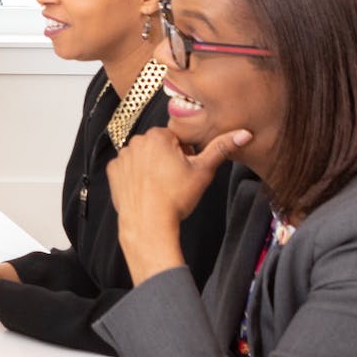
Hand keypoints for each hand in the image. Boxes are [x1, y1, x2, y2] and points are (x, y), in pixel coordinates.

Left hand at [109, 126, 248, 281]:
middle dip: (168, 158)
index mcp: (157, 136)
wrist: (149, 223)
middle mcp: (136, 141)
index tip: (186, 168)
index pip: (177, 138)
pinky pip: (128, 168)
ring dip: (151, 166)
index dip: (186, 154)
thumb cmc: (176, 198)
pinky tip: (146, 188)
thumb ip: (222, 148)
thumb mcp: (204, 171)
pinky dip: (136, 176)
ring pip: (143, 156)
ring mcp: (122, 156)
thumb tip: (244, 134)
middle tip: (175, 179)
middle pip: (159, 146)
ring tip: (161, 185)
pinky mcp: (113, 171)